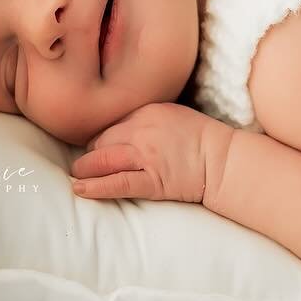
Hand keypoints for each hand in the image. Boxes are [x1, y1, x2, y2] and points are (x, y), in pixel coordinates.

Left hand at [70, 102, 230, 203]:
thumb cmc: (201, 138)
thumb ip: (145, 118)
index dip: (100, 137)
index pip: (111, 124)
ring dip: (85, 169)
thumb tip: (121, 129)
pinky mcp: (152, 180)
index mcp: (146, 111)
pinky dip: (96, 187)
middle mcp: (142, 131)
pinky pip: (118, 183)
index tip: (95, 147)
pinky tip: (80, 189)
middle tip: (84, 164)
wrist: (223, 160)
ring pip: (103, 160)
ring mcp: (146, 156)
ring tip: (77, 176)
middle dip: (90, 153)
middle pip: (101, 140)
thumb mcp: (172, 114)